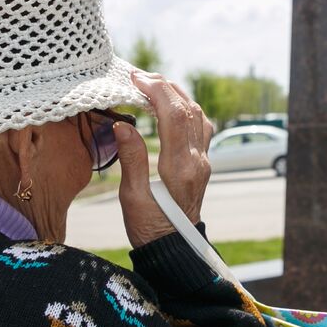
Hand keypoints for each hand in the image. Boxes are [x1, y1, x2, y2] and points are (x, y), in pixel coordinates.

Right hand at [114, 71, 214, 247]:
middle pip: (189, 109)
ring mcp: (203, 161)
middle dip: (165, 86)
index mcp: (178, 167)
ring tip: (153, 85)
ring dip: (178, 95)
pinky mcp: (202, 164)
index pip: (173, 115)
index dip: (156, 91)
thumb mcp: (131, 197)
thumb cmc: (148, 228)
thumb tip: (123, 124)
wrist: (173, 249)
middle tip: (140, 77)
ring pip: (198, 115)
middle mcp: (196, 160)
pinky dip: (185, 109)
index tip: (136, 79)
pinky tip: (170, 106)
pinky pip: (200, 127)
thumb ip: (131, 158)